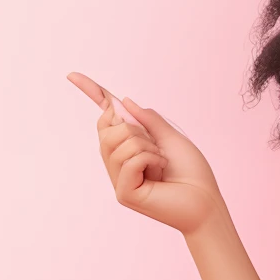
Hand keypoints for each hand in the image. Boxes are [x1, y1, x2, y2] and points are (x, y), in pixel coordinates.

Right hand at [67, 72, 223, 233]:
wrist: (206, 204)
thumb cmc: (193, 174)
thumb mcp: (170, 137)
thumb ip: (148, 120)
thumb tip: (123, 101)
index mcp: (128, 149)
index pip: (106, 119)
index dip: (92, 94)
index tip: (73, 75)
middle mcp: (118, 164)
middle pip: (107, 128)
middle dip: (134, 129)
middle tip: (157, 148)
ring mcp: (119, 180)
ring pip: (118, 142)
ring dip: (146, 146)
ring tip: (161, 163)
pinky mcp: (124, 193)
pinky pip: (129, 159)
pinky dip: (149, 158)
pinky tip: (160, 172)